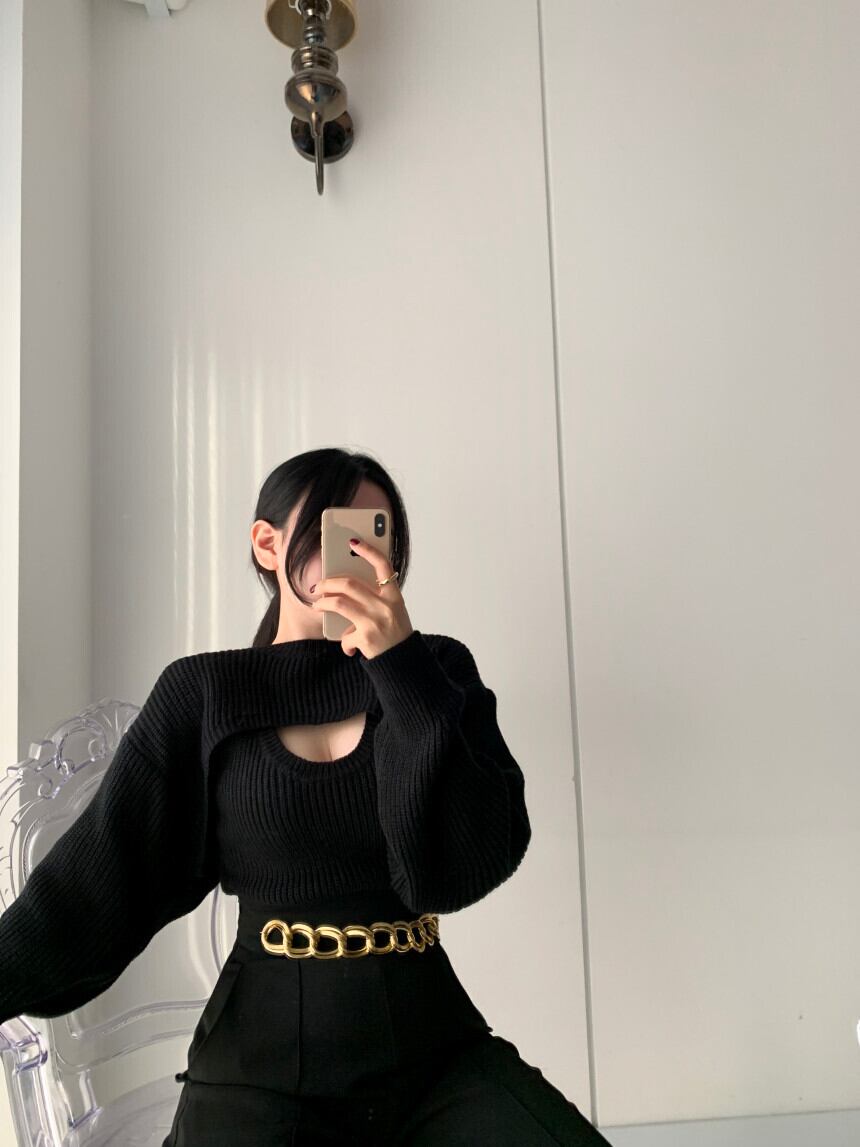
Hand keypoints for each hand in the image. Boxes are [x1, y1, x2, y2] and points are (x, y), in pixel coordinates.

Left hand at [310, 537, 413, 658]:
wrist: (404, 662)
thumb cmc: (396, 634)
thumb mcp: (394, 611)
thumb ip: (376, 598)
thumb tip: (346, 589)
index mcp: (394, 596)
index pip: (383, 565)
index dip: (368, 551)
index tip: (353, 541)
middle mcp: (385, 605)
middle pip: (349, 584)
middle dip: (328, 583)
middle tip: (318, 587)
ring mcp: (375, 621)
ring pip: (339, 603)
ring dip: (323, 603)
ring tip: (317, 605)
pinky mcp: (366, 637)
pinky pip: (345, 635)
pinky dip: (344, 642)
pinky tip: (348, 647)